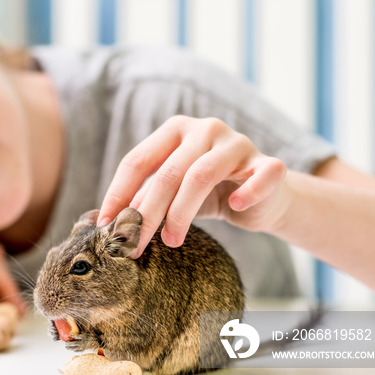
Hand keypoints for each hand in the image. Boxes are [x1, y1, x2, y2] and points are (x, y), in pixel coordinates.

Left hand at [97, 116, 288, 257]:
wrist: (263, 197)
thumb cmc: (208, 193)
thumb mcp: (171, 194)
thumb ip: (144, 198)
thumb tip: (108, 221)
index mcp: (175, 130)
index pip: (137, 160)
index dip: (118, 194)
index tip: (104, 226)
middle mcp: (205, 129)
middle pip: (167, 173)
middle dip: (146, 214)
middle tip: (132, 245)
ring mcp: (238, 143)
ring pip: (201, 175)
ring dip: (181, 214)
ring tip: (171, 242)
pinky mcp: (270, 164)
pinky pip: (260, 176)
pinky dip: (246, 193)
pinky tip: (234, 208)